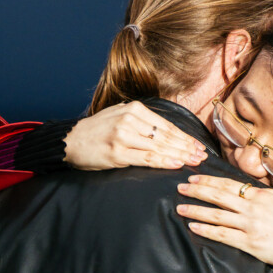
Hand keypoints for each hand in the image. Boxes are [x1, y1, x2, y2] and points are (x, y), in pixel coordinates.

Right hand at [63, 102, 207, 170]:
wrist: (70, 140)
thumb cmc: (97, 131)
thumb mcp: (120, 116)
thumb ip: (142, 121)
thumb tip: (167, 132)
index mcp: (134, 108)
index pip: (166, 124)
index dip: (185, 136)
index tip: (198, 145)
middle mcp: (130, 120)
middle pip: (166, 135)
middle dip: (187, 147)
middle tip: (202, 156)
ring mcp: (124, 136)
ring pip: (160, 147)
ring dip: (180, 155)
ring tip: (195, 161)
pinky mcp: (118, 153)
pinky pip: (147, 158)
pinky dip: (164, 161)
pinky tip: (177, 164)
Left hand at [177, 175, 272, 272]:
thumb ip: (271, 195)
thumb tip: (256, 191)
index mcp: (262, 196)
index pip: (230, 184)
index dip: (210, 180)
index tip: (196, 177)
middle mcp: (252, 208)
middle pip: (218, 196)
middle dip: (197, 190)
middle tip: (181, 187)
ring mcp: (249, 226)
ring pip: (216, 215)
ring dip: (196, 210)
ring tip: (180, 207)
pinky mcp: (248, 243)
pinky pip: (222, 235)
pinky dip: (206, 230)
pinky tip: (193, 227)